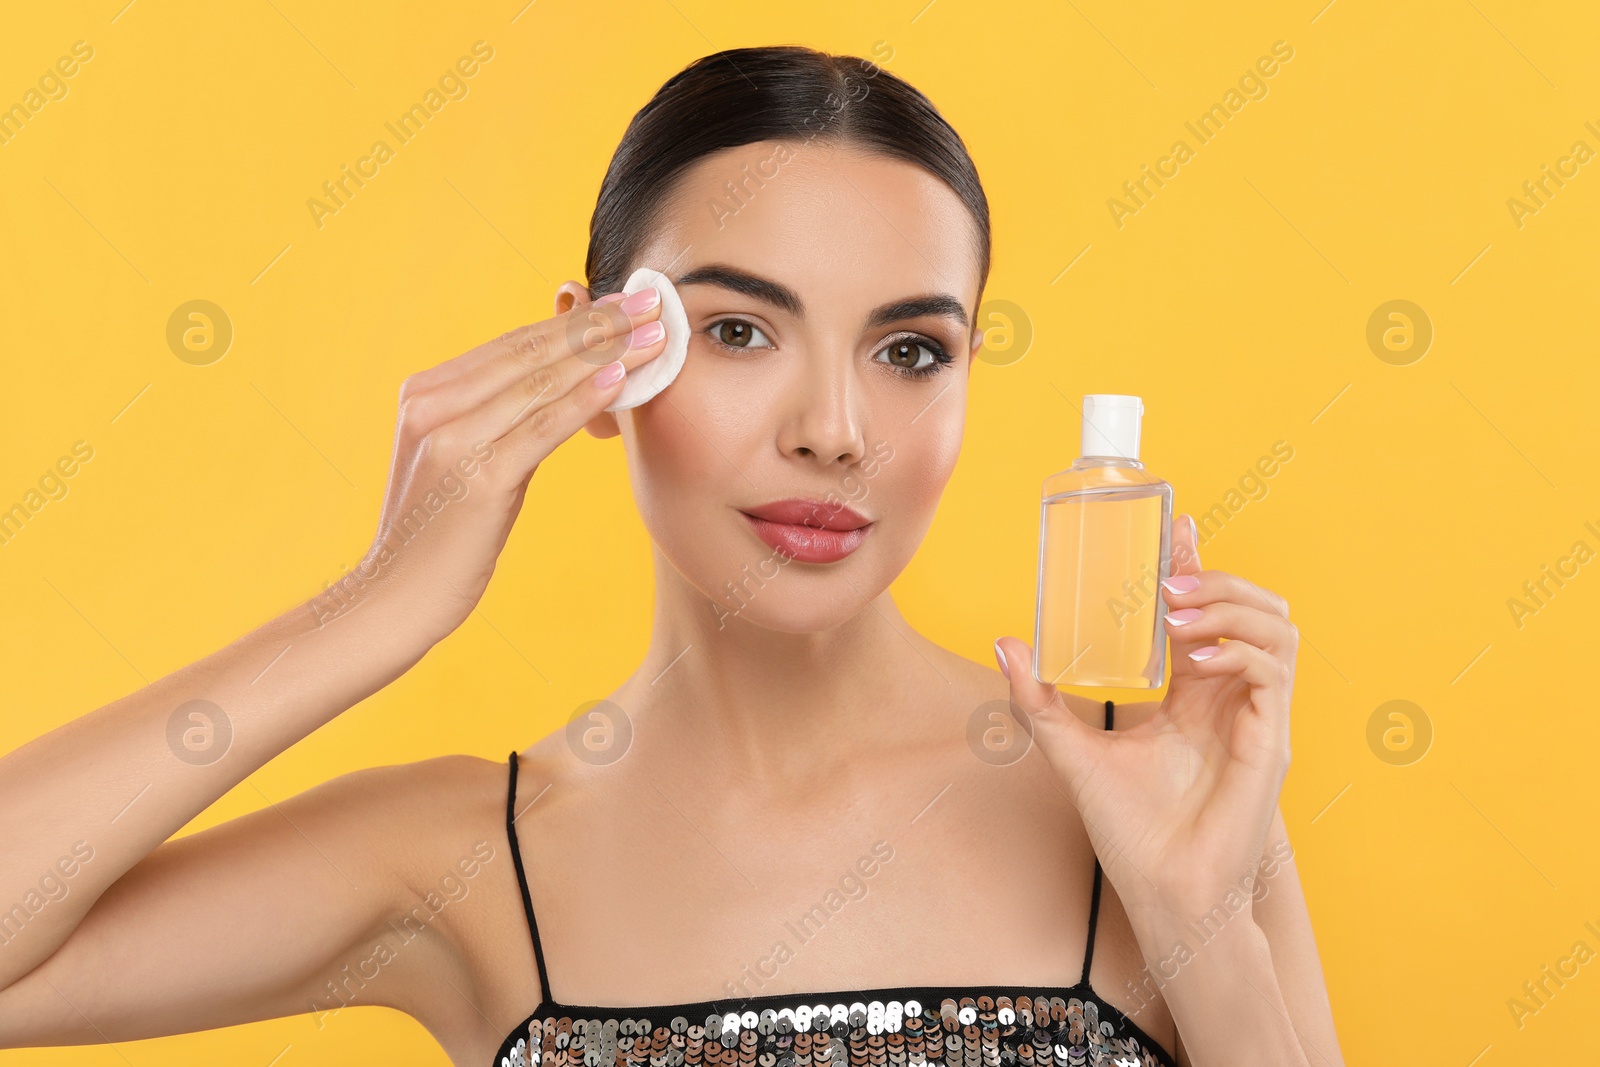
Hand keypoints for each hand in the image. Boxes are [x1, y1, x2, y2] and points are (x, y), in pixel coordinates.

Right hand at [329, 288, 667, 647]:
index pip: (515, 342)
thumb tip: (566, 381)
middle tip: (656, 300)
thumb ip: (501, 417)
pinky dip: (583, 398)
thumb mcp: (466, 461)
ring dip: (606, 352)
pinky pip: (540, 427)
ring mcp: (451, 439)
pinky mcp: (476, 477)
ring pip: (541, 381)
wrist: (395, 599)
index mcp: (427, 393)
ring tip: (656, 333)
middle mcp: (433, 405)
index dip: (577, 318)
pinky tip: (621, 378)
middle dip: (600, 323)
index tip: (628, 301)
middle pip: (532, 351)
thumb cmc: (442, 535)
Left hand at [992, 513, 1296, 920]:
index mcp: (1193, 694)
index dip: (1195, 564)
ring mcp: (1257, 716)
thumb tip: (1004, 643)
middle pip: (1254, 606)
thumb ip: (1038, 699)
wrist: (1160, 890)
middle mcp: (1230, 696)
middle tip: (1167, 578)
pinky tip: (1195, 655)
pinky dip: (1239, 648)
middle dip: (1216, 578)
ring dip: (1230, 604)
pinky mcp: (1272, 739)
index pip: (1204, 612)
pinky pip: (1275, 670)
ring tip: (1176, 611)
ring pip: (1277, 627)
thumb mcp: (1072, 750)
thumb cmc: (1128, 830)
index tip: (1173, 525)